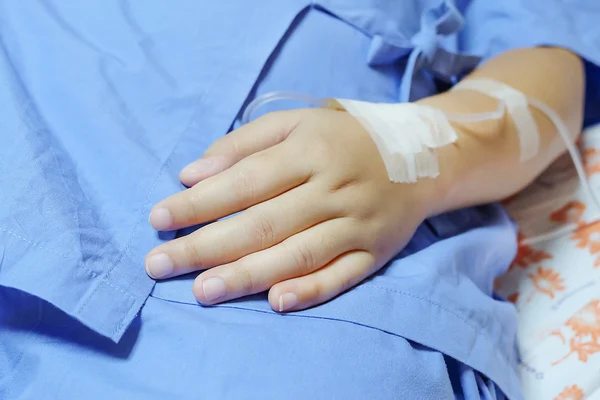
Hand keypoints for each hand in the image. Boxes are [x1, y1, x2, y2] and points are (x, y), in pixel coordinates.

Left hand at [145, 108, 435, 311]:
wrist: (423, 155)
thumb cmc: (344, 137)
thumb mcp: (297, 123)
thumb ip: (243, 144)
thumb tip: (191, 174)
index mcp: (310, 150)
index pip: (244, 181)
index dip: (199, 202)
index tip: (158, 218)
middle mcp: (333, 188)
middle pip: (263, 222)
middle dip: (206, 246)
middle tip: (158, 264)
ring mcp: (357, 223)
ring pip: (298, 253)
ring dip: (248, 274)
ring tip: (201, 290)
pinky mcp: (376, 251)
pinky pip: (343, 274)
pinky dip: (311, 290)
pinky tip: (276, 302)